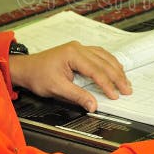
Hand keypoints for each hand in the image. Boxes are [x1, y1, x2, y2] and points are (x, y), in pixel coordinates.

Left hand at [9, 41, 130, 111]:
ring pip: (104, 57)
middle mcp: (78, 48)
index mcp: (73, 54)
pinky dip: (109, 63)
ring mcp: (79, 48)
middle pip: (104, 62)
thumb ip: (77, 96)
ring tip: (125, 81)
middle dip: (117, 77)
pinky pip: (99, 55)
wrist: (26, 68)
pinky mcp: (79, 51)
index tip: (115, 95)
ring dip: (116, 69)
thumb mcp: (57, 89)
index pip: (96, 70)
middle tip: (127, 90)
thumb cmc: (38, 76)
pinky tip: (115, 69)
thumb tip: (93, 105)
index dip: (107, 84)